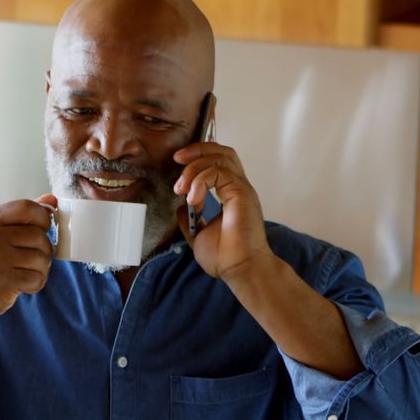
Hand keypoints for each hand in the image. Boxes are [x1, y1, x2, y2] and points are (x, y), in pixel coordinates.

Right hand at [0, 194, 56, 324]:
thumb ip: (21, 216)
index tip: (41, 230)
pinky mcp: (2, 281)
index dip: (42, 218)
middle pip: (39, 235)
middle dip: (44, 249)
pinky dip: (36, 284)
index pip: (27, 207)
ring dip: (41, 269)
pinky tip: (22, 286)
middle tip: (33, 260)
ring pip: (41, 258)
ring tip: (26, 273)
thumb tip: (51, 200)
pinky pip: (37, 278)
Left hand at [172, 143, 273, 280]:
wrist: (240, 270)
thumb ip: (189, 220)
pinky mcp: (242, 193)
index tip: (177, 163)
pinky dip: (201, 181)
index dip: (199, 156)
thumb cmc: (225, 258)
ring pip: (220, 159)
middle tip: (177, 158)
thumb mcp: (198, 235)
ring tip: (180, 188)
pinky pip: (219, 173)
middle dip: (198, 150)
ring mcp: (242, 189)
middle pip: (223, 151)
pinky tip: (193, 199)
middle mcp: (239, 188)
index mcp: (231, 194)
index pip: (219, 161)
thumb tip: (180, 209)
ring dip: (194, 168)